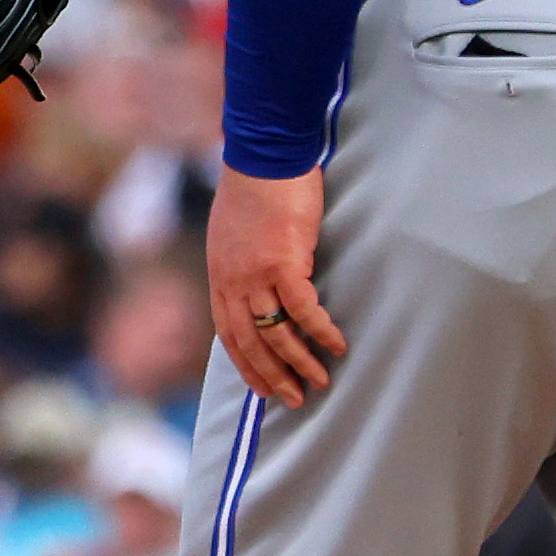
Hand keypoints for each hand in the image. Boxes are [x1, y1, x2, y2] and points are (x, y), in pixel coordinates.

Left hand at [208, 163, 345, 405]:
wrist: (264, 156)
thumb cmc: (253, 189)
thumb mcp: (232, 235)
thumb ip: (239, 266)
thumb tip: (256, 290)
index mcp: (220, 276)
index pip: (229, 334)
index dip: (246, 366)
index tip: (263, 389)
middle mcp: (233, 281)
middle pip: (250, 343)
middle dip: (272, 376)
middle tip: (294, 399)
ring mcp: (256, 274)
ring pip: (276, 333)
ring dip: (299, 362)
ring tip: (320, 382)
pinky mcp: (284, 262)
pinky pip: (303, 309)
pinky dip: (320, 330)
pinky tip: (336, 345)